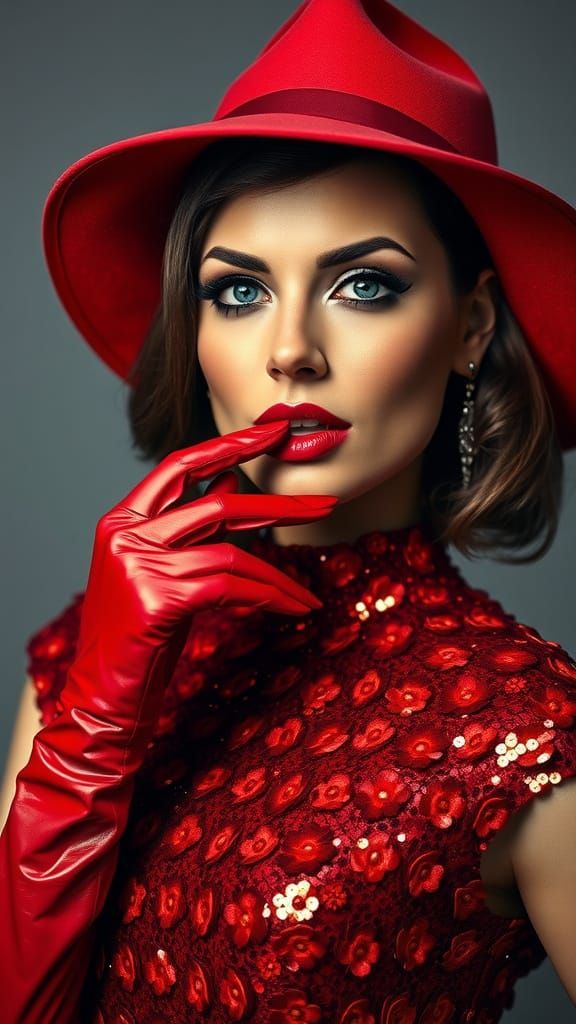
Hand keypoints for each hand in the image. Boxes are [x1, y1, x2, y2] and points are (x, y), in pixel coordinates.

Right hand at [0, 420, 336, 1022]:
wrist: (100, 702)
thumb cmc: (135, 643)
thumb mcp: (161, 575)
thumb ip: (192, 534)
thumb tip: (237, 491)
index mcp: (122, 519)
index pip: (181, 463)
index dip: (230, 446)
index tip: (273, 432)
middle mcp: (125, 532)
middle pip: (216, 497)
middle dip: (277, 502)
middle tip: (325, 502)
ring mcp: (137, 562)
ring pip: (231, 548)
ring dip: (280, 573)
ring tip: (310, 594)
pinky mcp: (156, 597)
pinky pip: (231, 584)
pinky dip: (270, 596)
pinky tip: (294, 609)